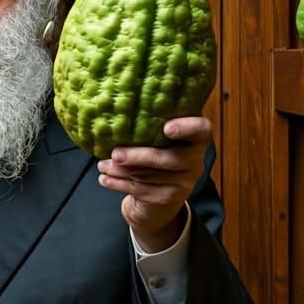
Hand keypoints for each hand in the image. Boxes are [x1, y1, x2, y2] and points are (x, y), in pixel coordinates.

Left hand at [96, 116, 211, 251]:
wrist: (161, 191)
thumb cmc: (157, 150)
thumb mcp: (159, 135)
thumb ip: (151, 122)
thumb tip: (119, 105)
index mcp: (195, 138)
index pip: (202, 130)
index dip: (187, 128)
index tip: (167, 128)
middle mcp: (195, 160)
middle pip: (171, 159)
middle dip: (139, 156)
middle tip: (115, 153)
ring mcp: (185, 182)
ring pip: (151, 177)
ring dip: (122, 171)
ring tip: (102, 165)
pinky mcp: (169, 198)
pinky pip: (143, 191)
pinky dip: (120, 184)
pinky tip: (105, 179)